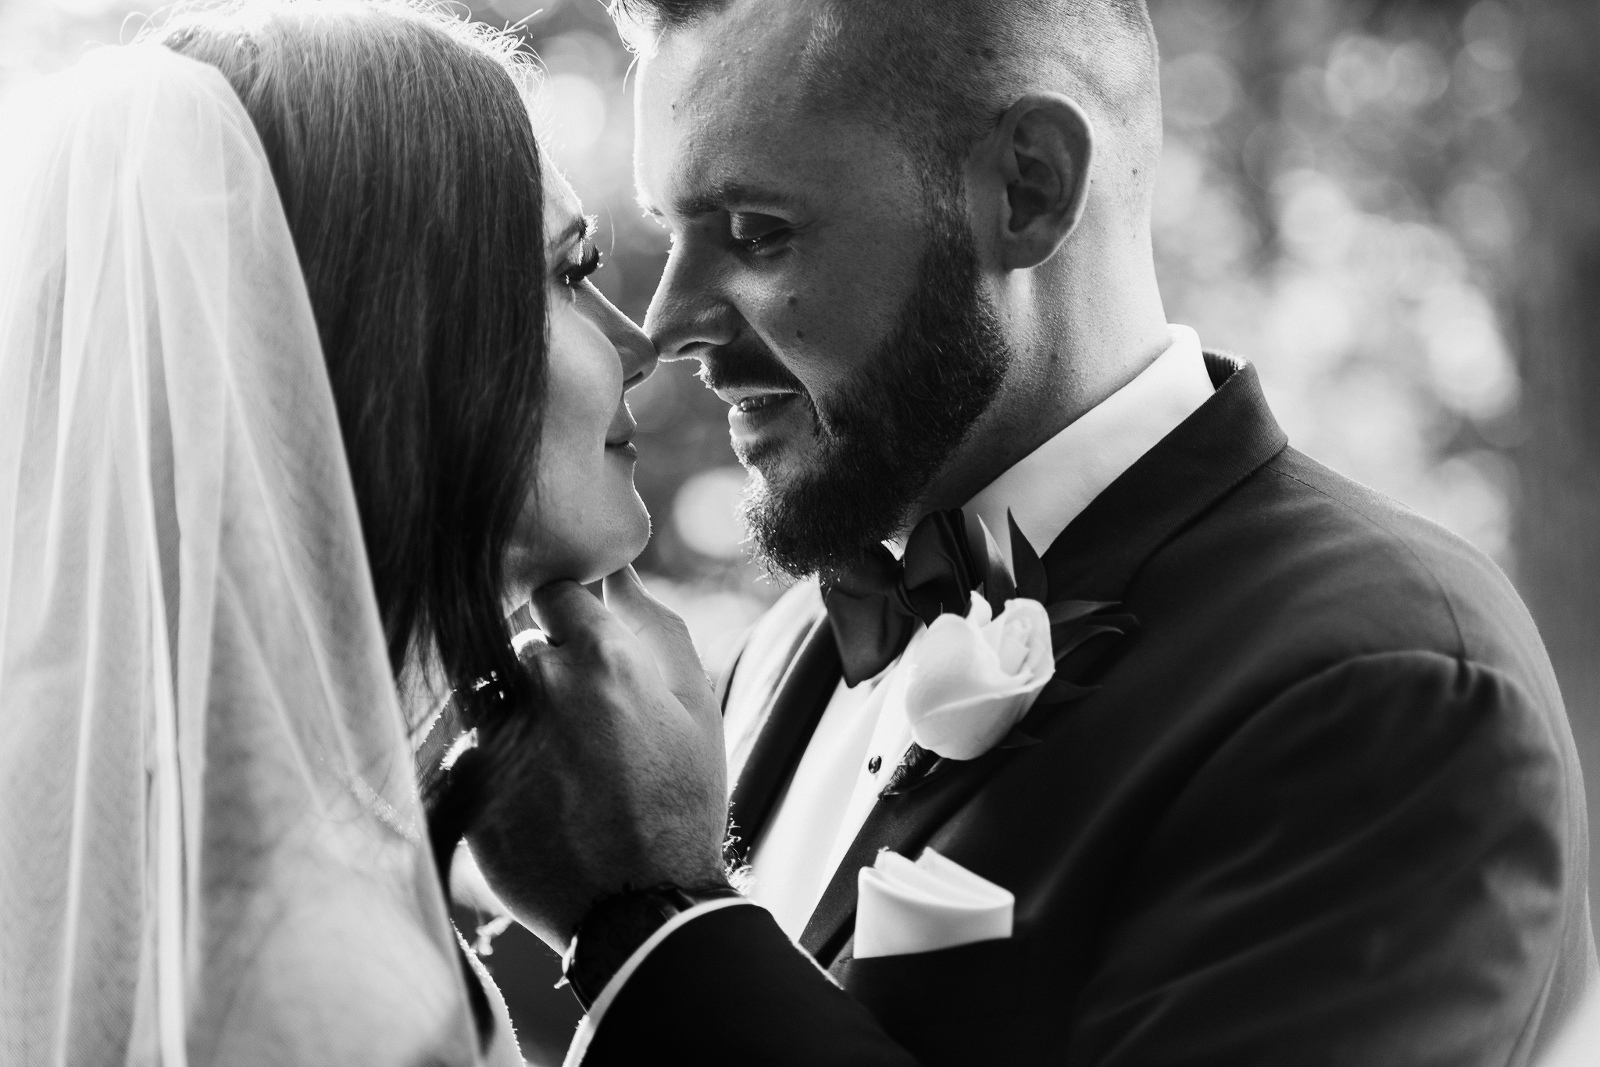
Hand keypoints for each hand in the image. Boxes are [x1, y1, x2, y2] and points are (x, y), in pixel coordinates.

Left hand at [463, 566, 728, 950]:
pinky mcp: (469, 783)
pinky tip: (536, 799)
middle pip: (519, 644)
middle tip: (584, 724)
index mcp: (601, 656)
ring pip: (489, 693)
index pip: (553, 591)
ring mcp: (498, 735)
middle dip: (546, 670)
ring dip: (515, 712)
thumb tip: (619, 573)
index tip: (583, 646)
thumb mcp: (695, 705)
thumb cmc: (682, 799)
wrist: (641, 905)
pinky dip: (497, 764)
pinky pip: (470, 749)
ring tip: (557, 763)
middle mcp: (541, 685)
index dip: (569, 617)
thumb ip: (655, 626)